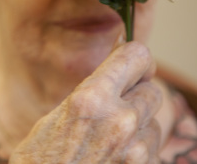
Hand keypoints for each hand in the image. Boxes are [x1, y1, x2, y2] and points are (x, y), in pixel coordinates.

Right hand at [9, 42, 161, 163]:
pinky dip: (139, 150)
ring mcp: (135, 149)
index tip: (135, 67)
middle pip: (152, 90)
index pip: (136, 55)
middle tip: (117, 107)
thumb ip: (95, 83)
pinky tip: (114, 157)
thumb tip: (121, 44)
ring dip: (138, 127)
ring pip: (154, 122)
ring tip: (109, 140)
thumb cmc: (43, 158)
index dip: (138, 60)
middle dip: (137, 96)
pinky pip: (153, 149)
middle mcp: (119, 119)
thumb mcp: (61, 112)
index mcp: (92, 97)